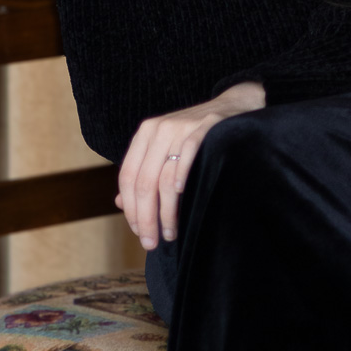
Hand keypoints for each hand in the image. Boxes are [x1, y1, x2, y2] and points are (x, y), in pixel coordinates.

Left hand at [116, 81, 265, 250]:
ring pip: (165, 178)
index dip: (130, 208)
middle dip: (146, 218)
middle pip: (145, 182)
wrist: (230, 108)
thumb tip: (120, 203)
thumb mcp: (163, 148)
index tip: (137, 232)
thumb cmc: (193, 134)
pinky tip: (184, 197)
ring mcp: (181, 127)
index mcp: (145, 133)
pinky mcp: (204, 128)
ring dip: (167, 212)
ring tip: (170, 232)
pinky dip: (183, 179)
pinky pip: (189, 156)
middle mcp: (159, 129)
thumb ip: (143, 172)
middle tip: (151, 242)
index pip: (128, 177)